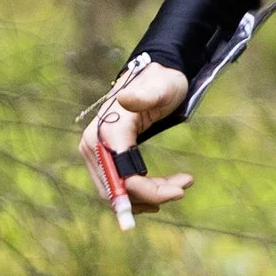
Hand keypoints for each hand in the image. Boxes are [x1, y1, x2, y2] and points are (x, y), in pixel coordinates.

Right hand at [77, 59, 194, 217]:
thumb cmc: (161, 83)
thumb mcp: (160, 88)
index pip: (123, 177)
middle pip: (117, 190)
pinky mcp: (102, 157)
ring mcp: (95, 152)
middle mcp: (93, 144)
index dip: (149, 191)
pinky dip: (142, 192)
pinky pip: (119, 185)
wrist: (155, 79)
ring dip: (148, 196)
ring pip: (118, 192)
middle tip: (182, 189)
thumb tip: (125, 99)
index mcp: (106, 131)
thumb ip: (145, 96)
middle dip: (150, 196)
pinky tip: (165, 187)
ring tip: (179, 186)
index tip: (180, 191)